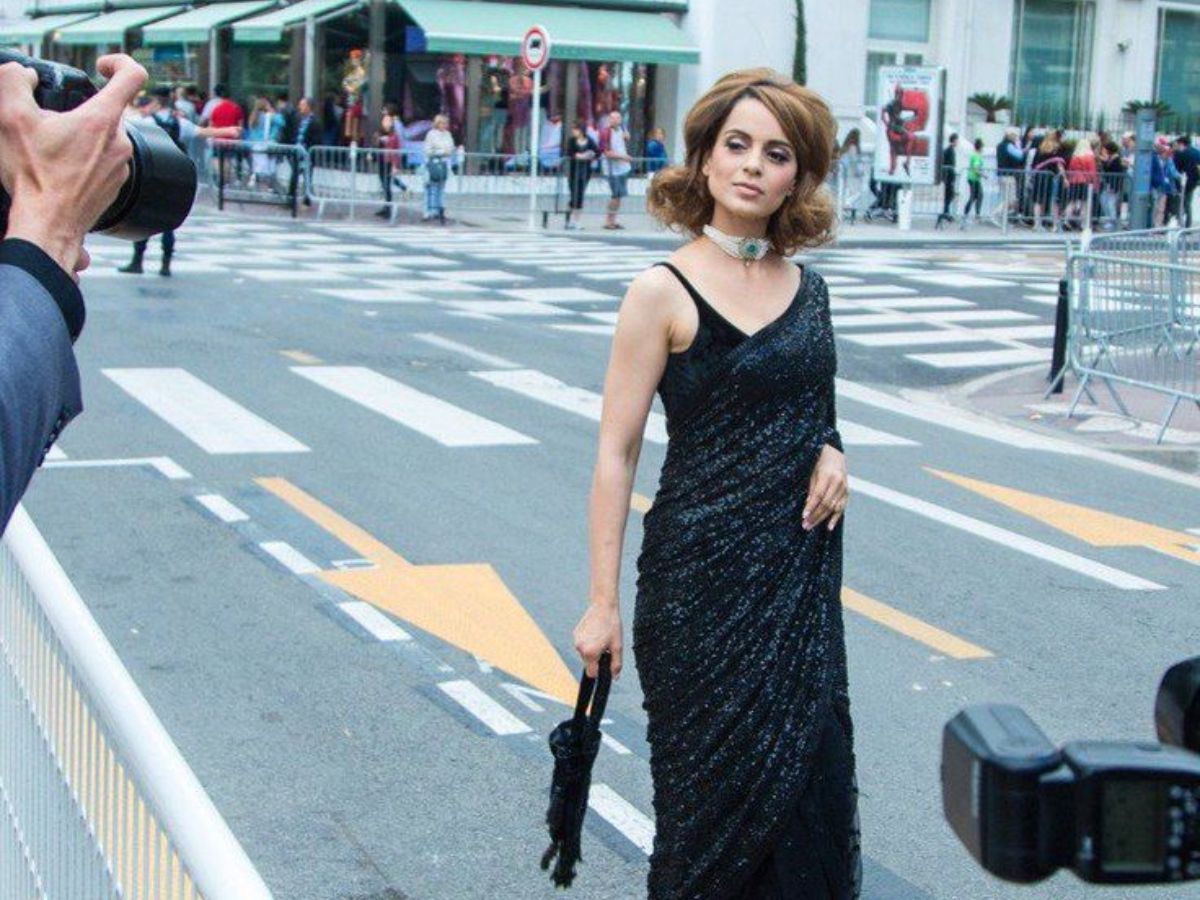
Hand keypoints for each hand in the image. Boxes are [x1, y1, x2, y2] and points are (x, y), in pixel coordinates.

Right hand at [0, 54, 146, 276]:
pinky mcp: (116, 185)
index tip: (99, 66)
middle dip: (80, 109)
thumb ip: (13, 81)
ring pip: (104, 137)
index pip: (132, 76)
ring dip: (81, 136)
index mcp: (102, 120)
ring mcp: (121, 166)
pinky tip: (61, 168)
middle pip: (108, 109)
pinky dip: (85, 158)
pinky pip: (103, 160)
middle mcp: (120, 142)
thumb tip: (23, 75)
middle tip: (51, 122)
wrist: (48, 225)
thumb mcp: (10, 117)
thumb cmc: (34, 177)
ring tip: (53, 149)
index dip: (118, 62)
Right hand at [573, 601, 622, 679]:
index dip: (599, 670)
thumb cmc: (612, 625)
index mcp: (590, 653)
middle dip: (596, 658)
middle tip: (605, 646)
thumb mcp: (618, 646)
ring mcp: (576, 640)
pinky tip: (595, 632)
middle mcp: (580, 648)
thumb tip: (614, 677)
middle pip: (588, 663)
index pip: (591, 673)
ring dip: (592, 650)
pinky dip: (588, 642)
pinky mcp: (575, 634)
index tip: (604, 662)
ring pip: (584, 653)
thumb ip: (616, 664)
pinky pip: (582, 644)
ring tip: (601, 637)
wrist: (603, 606)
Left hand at [803, 444, 847, 531]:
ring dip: (822, 519)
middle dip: (815, 516)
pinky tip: (829, 527)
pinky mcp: (847, 493)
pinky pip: (841, 508)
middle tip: (805, 525)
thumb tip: (808, 506)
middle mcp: (838, 483)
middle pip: (826, 503)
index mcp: (828, 476)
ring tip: (811, 526)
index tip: (803, 516)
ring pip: (833, 508)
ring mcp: (844, 488)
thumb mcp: (813, 473)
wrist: (835, 456)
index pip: (819, 495)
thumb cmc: (819, 464)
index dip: (811, 506)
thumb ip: (812, 489)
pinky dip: (835, 518)